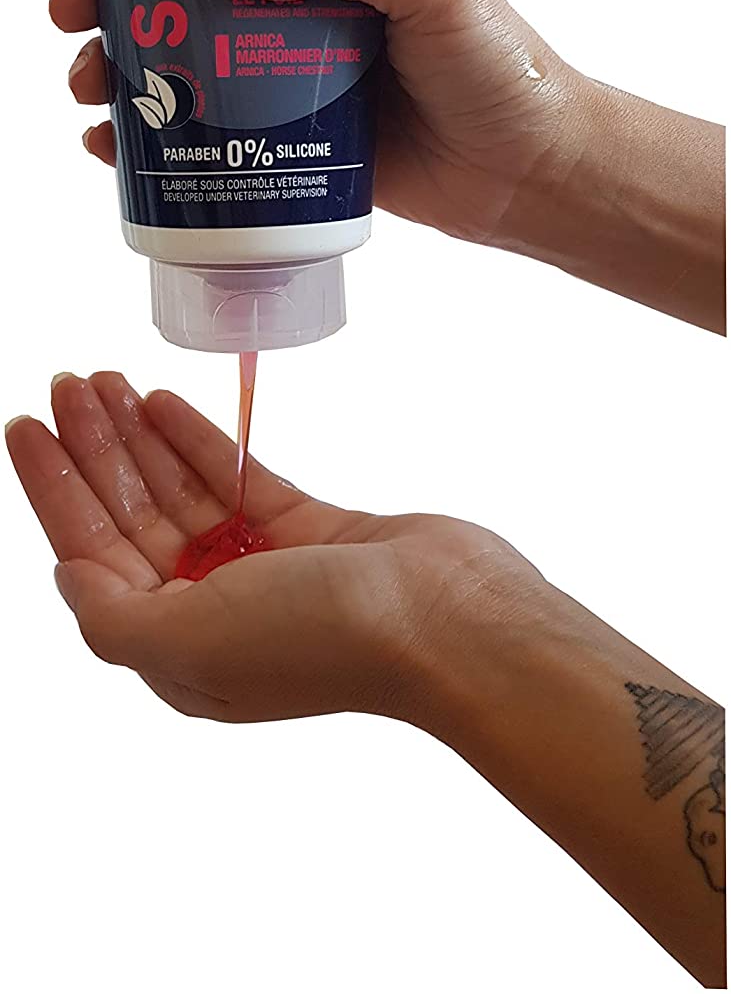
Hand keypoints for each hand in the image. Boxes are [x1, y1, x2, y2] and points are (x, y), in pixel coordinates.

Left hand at [5, 371, 538, 722]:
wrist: (442, 619)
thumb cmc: (319, 641)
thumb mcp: (185, 645)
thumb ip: (110, 615)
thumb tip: (68, 572)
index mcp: (174, 647)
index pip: (92, 553)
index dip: (55, 488)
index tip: (25, 426)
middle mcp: (212, 608)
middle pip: (132, 514)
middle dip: (94, 448)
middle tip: (65, 383)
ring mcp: (262, 567)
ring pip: (179, 489)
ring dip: (140, 434)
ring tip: (104, 380)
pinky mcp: (309, 529)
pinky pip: (237, 477)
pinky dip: (198, 438)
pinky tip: (164, 403)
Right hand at [46, 0, 723, 328]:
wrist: (528, 174)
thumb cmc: (498, 61)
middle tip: (75, 4)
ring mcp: (275, 71)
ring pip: (167, 52)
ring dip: (111, 59)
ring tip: (91, 80)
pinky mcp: (275, 141)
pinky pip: (191, 131)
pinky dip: (140, 139)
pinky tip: (111, 146)